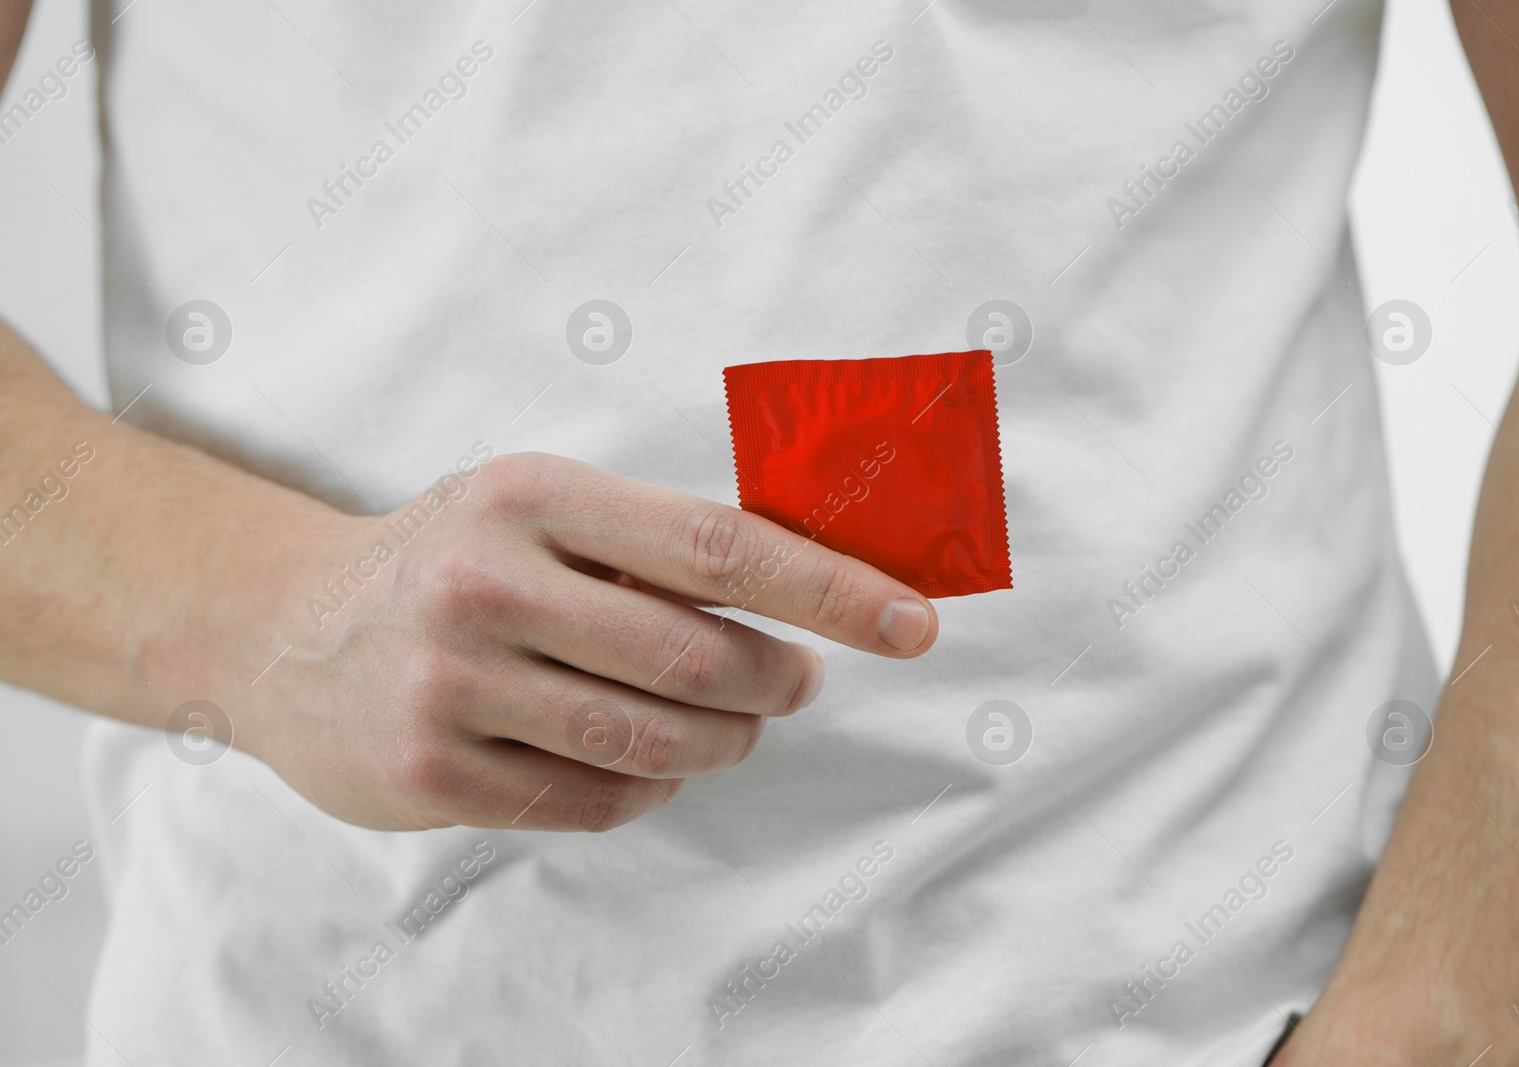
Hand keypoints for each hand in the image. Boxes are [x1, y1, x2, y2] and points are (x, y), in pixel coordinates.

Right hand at [232, 452, 938, 831]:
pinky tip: (646, 761)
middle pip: (698, 657)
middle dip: (778, 680)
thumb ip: (649, 544)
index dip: (828, 587)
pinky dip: (649, 787)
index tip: (910, 622)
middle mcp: (485, 583)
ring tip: (733, 725)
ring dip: (724, 741)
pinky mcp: (430, 770)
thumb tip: (810, 585)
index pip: (716, 545)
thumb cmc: (445, 558)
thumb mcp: (533, 511)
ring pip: (653, 740)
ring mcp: (451, 684)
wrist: (280, 627)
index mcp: (530, 495)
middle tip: (797, 681)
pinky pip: (594, 799)